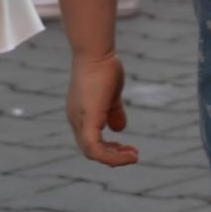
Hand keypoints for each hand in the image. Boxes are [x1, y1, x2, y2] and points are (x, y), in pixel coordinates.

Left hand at [67, 51, 139, 166]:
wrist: (96, 53)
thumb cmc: (103, 68)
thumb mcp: (111, 95)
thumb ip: (113, 112)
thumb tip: (119, 129)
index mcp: (80, 114)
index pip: (90, 141)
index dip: (108, 149)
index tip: (127, 149)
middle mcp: (76, 120)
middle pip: (90, 150)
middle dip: (112, 156)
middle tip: (133, 155)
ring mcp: (79, 120)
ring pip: (92, 153)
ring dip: (114, 158)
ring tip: (133, 156)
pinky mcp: (87, 120)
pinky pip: (95, 148)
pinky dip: (112, 156)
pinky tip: (129, 154)